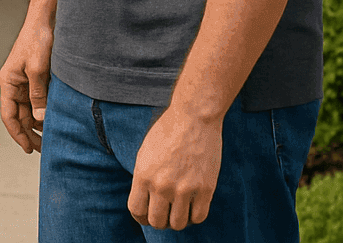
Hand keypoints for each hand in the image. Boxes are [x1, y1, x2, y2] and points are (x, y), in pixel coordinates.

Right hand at [0, 22, 52, 153]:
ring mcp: (26, 83)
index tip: (27, 149)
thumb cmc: (37, 41)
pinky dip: (45, 112)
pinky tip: (55, 121)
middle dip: (30, 134)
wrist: (46, 21)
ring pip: (30, 110)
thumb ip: (38, 95)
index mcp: (8, 82)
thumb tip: (40, 120)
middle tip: (44, 150)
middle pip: (20, 116)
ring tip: (51, 139)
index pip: (8, 115)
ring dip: (38, 125)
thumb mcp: (38, 69)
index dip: (17, 134)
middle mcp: (15, 85)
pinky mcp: (38, 79)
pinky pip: (39, 101)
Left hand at [128, 107, 222, 229]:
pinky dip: (194, 216)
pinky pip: (199, 217)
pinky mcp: (205, 189)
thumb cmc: (167, 133)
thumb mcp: (144, 154)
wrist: (193, 118)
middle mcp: (162, 186)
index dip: (140, 217)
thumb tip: (144, 201)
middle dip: (159, 221)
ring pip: (178, 224)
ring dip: (177, 220)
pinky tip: (192, 206)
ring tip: (178, 210)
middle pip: (157, 222)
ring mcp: (184, 189)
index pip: (136, 211)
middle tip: (164, 214)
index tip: (146, 215)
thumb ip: (143, 178)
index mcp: (143, 176)